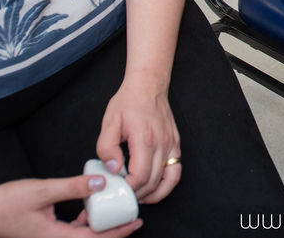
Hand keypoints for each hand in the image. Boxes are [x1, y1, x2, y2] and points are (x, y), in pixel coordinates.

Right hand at [0, 176, 142, 237]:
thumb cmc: (4, 204)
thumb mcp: (43, 191)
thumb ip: (73, 188)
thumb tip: (101, 183)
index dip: (119, 232)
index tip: (136, 222)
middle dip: (112, 230)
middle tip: (131, 217)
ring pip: (80, 237)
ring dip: (96, 227)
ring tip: (111, 211)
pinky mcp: (42, 235)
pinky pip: (69, 233)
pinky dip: (81, 223)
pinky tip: (85, 210)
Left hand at [97, 78, 181, 203]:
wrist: (149, 85)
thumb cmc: (128, 102)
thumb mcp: (109, 121)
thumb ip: (107, 147)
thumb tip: (114, 169)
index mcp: (144, 138)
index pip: (139, 176)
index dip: (127, 188)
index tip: (115, 188)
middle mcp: (162, 143)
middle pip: (152, 181)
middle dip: (136, 194)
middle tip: (121, 195)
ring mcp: (171, 145)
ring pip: (167, 180)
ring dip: (153, 194)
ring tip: (138, 197)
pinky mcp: (176, 145)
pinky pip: (176, 171)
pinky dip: (166, 185)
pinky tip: (154, 189)